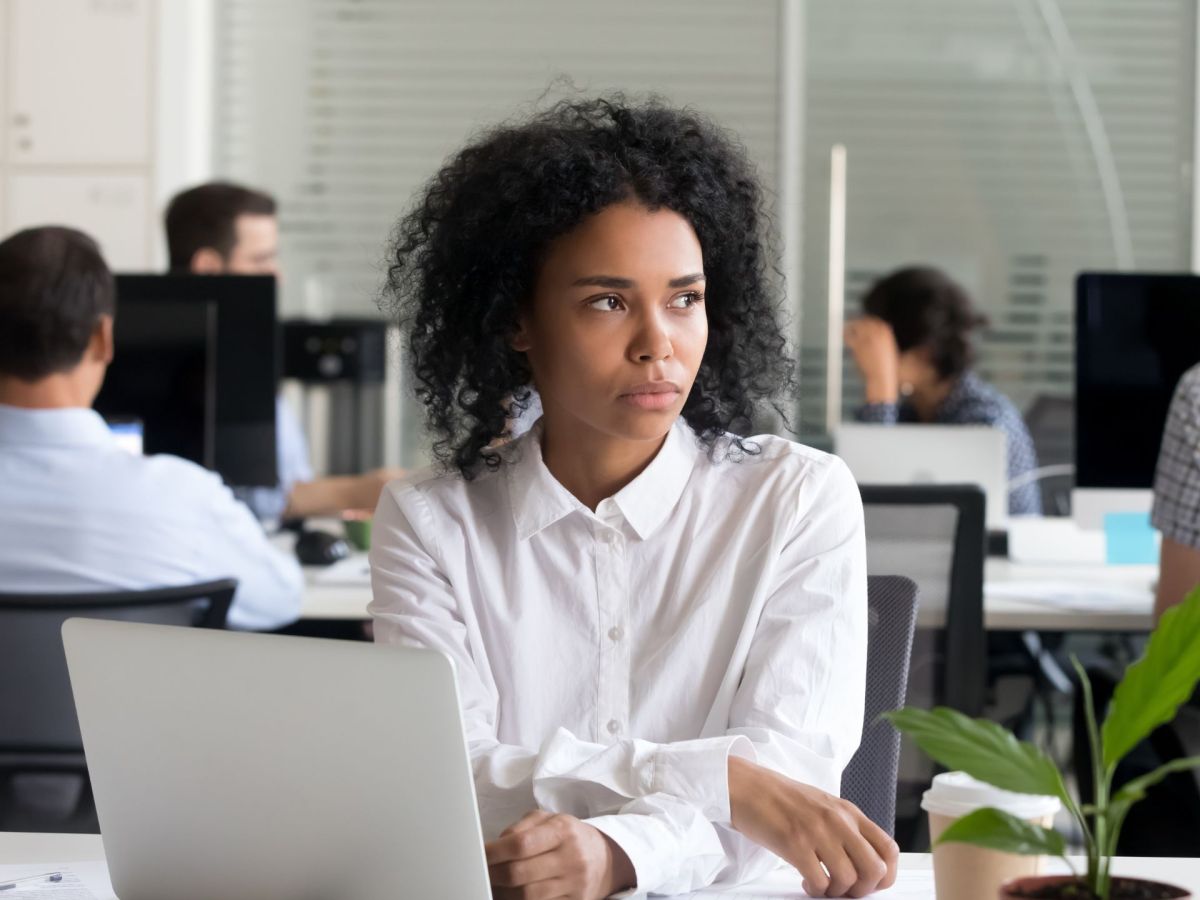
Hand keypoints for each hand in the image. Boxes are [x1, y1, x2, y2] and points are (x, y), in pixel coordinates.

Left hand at [485, 810, 635, 899]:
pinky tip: (512, 895)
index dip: (494, 852)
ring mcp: (574, 884)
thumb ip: (520, 828)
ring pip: (527, 896)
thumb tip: (495, 846)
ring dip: (504, 893)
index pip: (520, 844)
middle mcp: (571, 858)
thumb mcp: (548, 820)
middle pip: (520, 874)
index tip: (479, 855)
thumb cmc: (568, 836)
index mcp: (562, 831)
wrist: (604, 858)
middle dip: (494, 875)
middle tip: (482, 872)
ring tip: (495, 885)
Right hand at [729, 757, 897, 897]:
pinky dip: (816, 890)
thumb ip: (846, 828)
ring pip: (848, 879)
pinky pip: (819, 881)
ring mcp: (817, 831)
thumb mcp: (824, 806)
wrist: (748, 787)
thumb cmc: (782, 799)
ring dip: (836, 891)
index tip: (870, 883)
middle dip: (863, 889)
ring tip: (822, 885)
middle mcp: (838, 820)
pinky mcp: (795, 843)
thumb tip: (863, 863)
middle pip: (874, 869)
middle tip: (845, 889)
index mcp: (848, 812)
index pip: (888, 849)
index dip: (886, 874)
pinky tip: (806, 881)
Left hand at [843, 317, 899, 404]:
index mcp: (886, 332)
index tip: (863, 322)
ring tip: (846, 327)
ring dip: (850, 326)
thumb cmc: (886, 366)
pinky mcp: (857, 346)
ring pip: (855, 327)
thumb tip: (877, 336)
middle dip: (858, 322)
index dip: (867, 320)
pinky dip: (845, 335)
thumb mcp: (889, 349)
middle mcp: (876, 333)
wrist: (882, 376)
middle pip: (864, 322)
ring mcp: (866, 339)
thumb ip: (883, 340)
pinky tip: (843, 335)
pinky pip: (849, 337)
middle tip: (852, 322)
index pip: (874, 321)